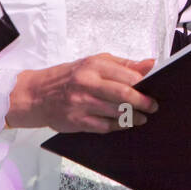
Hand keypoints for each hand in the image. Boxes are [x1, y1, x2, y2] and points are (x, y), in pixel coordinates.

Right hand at [6, 54, 156, 132]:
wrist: (36, 94)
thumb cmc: (69, 77)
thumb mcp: (95, 62)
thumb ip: (124, 64)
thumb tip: (151, 63)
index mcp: (93, 66)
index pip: (126, 75)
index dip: (144, 83)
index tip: (154, 87)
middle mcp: (87, 84)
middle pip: (123, 94)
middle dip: (143, 102)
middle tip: (153, 106)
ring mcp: (81, 104)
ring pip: (116, 112)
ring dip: (133, 117)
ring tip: (142, 117)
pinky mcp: (76, 121)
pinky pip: (104, 126)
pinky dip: (118, 126)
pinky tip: (125, 123)